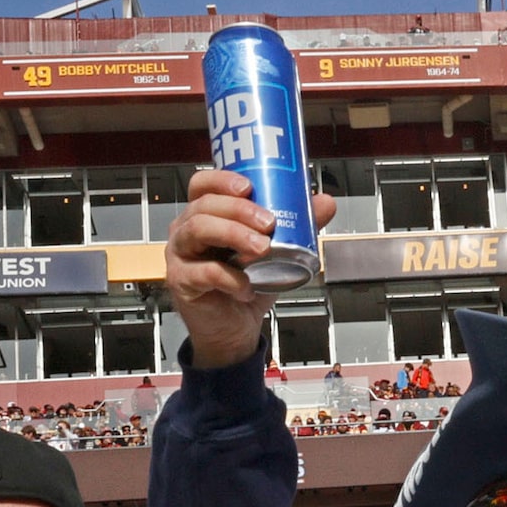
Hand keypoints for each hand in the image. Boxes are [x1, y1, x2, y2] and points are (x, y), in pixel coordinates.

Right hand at [162, 169, 336, 370]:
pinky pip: (204, 272)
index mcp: (206, 214)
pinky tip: (248, 286)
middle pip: (204, 205)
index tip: (249, 187)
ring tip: (262, 249)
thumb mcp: (279, 251)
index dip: (222, 179)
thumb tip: (325, 202)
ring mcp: (180, 255)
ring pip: (198, 230)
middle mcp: (187, 229)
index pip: (203, 184)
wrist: (236, 327)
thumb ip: (299, 226)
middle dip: (239, 210)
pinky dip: (231, 278)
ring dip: (234, 234)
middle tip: (269, 223)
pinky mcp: (182, 281)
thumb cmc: (249, 283)